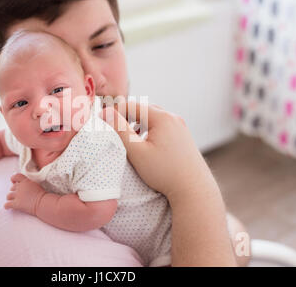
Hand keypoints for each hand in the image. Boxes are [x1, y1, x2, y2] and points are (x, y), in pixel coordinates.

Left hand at [4, 174, 45, 214]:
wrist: (43, 203)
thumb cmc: (42, 195)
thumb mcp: (36, 185)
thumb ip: (29, 184)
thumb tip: (26, 187)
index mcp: (25, 181)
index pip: (16, 176)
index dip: (13, 178)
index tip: (13, 181)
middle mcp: (20, 187)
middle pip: (12, 188)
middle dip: (13, 191)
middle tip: (16, 194)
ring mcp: (17, 195)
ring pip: (8, 196)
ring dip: (9, 198)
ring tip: (11, 200)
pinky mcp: (16, 204)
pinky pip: (7, 204)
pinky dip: (6, 206)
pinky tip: (7, 208)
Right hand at [99, 102, 214, 201]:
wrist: (194, 189)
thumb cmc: (164, 172)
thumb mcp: (137, 152)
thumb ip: (120, 130)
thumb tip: (106, 113)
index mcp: (162, 117)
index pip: (132, 105)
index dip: (114, 112)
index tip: (101, 122)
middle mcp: (173, 118)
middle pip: (143, 109)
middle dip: (126, 117)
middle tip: (113, 130)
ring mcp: (180, 127)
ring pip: (152, 118)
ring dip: (138, 124)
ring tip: (128, 139)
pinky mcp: (183, 136)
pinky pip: (162, 126)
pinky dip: (149, 130)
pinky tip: (144, 144)